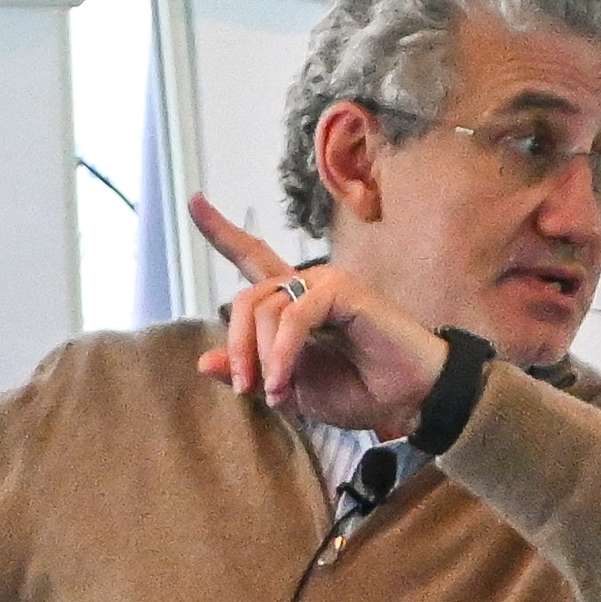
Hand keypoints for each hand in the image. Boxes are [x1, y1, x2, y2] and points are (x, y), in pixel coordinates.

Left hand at [189, 194, 448, 434]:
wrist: (406, 400)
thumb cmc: (358, 392)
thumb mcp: (290, 390)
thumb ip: (251, 372)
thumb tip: (204, 360)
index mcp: (292, 303)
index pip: (253, 257)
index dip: (222, 231)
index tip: (194, 201)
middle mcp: (306, 285)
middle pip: (246, 299)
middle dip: (237, 347)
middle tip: (246, 388)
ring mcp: (325, 284)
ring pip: (265, 308)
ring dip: (262, 357)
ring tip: (276, 392)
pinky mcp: (343, 289)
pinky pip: (294, 315)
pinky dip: (282, 352)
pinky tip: (285, 379)